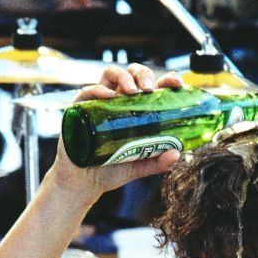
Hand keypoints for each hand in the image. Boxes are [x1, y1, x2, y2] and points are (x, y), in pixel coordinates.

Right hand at [47, 64, 183, 201]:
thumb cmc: (111, 170)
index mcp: (136, 110)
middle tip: (149, 90)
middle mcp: (119, 102)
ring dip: (124, 77)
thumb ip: (158, 162)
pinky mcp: (80, 108)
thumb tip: (177, 154)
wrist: (84, 183)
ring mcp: (99, 103)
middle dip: (144, 74)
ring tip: (133, 91)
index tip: (177, 83)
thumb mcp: (139, 167)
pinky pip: (88, 91)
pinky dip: (99, 89)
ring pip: (111, 74)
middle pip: (133, 74)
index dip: (166, 80)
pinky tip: (109, 96)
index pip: (153, 86)